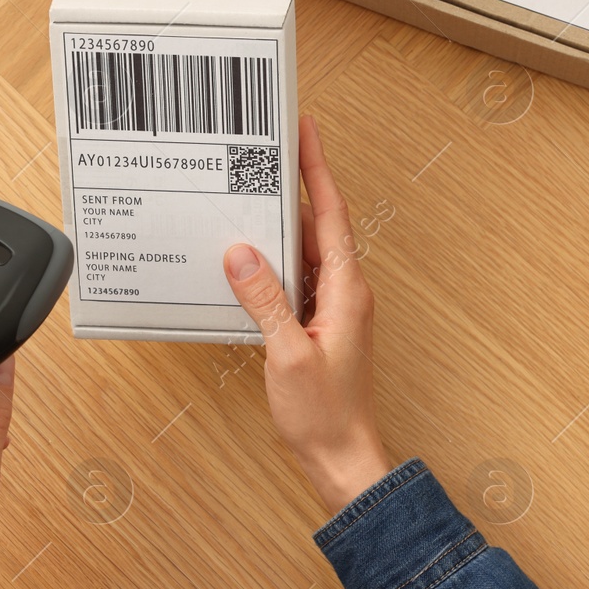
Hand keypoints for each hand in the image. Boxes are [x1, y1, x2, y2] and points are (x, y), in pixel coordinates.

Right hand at [224, 116, 390, 513]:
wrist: (342, 458)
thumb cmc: (324, 415)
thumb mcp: (286, 354)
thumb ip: (265, 301)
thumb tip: (241, 253)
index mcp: (346, 292)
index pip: (332, 215)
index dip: (318, 170)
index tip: (306, 131)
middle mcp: (345, 293)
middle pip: (318, 226)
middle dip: (295, 186)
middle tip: (268, 149)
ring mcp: (333, 310)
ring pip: (306, 252)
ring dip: (281, 225)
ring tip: (252, 192)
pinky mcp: (318, 326)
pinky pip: (297, 279)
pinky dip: (275, 262)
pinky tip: (250, 258)